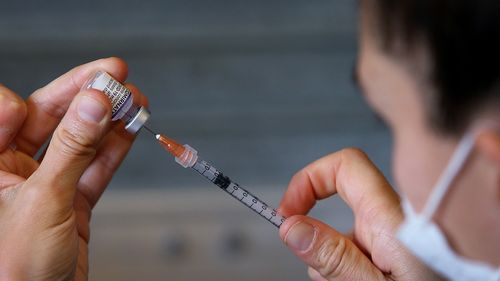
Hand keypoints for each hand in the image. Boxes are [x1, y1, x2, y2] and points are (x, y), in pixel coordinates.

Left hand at [0, 58, 146, 280]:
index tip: (86, 84)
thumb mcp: (43, 200)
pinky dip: (117, 149)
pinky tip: (131, 130)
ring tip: (133, 99)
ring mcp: (48, 186)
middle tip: (116, 77)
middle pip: (52, 120)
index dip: (51, 93)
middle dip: (87, 97)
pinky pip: (97, 168)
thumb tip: (94, 105)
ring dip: (109, 121)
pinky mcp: (74, 203)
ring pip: (81, 142)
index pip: (15, 111)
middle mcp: (14, 171)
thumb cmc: (14, 270)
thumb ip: (72, 150)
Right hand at [278, 148, 441, 280]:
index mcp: (391, 220)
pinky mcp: (392, 253)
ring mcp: (392, 238)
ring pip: (343, 233)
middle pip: (337, 204)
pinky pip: (355, 250)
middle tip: (313, 264)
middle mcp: (392, 221)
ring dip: (329, 259)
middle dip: (316, 233)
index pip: (346, 165)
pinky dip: (343, 268)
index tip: (288, 212)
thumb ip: (335, 259)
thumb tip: (291, 227)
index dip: (309, 178)